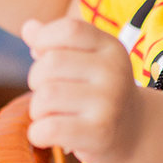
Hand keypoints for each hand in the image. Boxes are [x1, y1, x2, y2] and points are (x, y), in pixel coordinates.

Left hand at [23, 14, 142, 162]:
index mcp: (110, 48)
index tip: (43, 56)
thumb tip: (28, 28)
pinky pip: (49, 128)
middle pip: (50, 64)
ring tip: (49, 116)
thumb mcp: (86, 61)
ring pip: (46, 96)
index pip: (69, 29)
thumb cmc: (98, 92)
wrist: (133, 132)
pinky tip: (45, 135)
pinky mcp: (100, 133)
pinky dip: (37, 134)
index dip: (44, 40)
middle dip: (35, 80)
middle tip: (47, 95)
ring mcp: (109, 103)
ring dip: (36, 110)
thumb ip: (56, 43)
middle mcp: (114, 72)